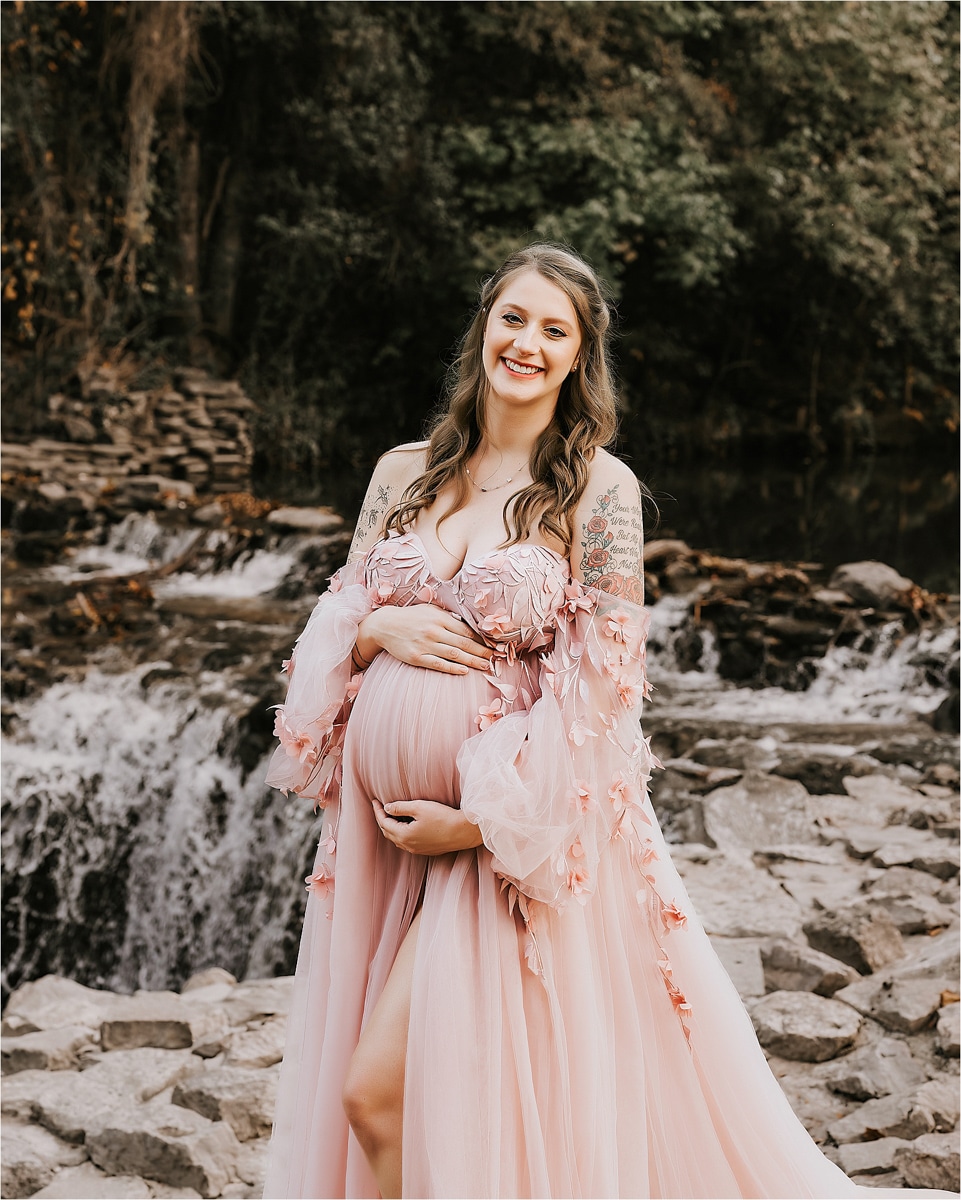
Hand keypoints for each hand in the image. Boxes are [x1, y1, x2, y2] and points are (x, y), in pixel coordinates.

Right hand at [357, 605, 492, 674]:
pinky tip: (465, 670)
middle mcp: (434, 630)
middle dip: (482, 651)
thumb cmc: (411, 616)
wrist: (385, 625)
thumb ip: (448, 616)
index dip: (482, 639)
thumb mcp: (430, 609)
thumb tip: (468, 624)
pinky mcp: (417, 657)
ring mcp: (425, 644)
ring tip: (486, 666)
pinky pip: (438, 664)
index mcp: (440, 617)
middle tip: (495, 658)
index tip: (493, 645)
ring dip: (473, 661)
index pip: (466, 630)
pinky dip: (453, 668)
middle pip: (464, 643)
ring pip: (454, 654)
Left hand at [372, 799, 484, 855]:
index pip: (384, 823)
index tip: (375, 801)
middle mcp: (408, 846)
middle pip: (388, 833)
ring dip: (392, 827)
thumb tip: (386, 808)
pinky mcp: (426, 850)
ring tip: (391, 815)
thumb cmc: (442, 817)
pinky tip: (406, 825)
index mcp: (404, 835)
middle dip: (383, 819)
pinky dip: (401, 833)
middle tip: (380, 807)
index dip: (378, 811)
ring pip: (397, 839)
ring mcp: (417, 850)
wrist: (463, 832)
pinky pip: (407, 842)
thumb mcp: (419, 807)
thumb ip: (400, 808)